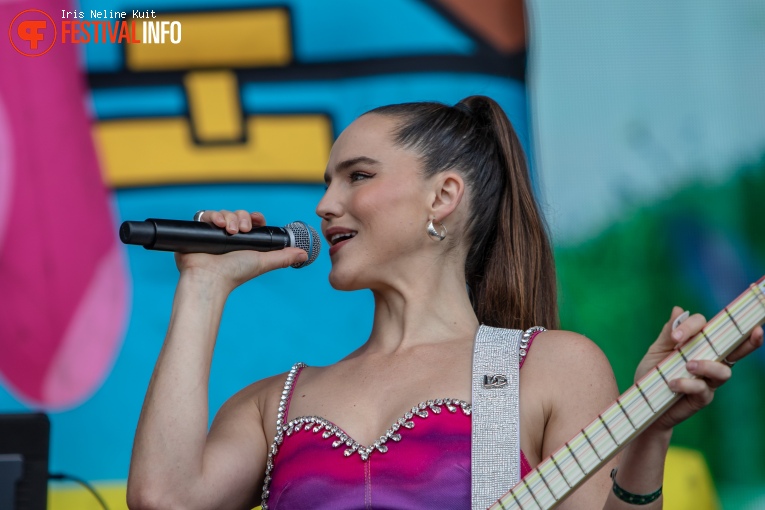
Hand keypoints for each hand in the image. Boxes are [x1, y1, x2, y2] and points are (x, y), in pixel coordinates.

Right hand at [174, 210, 307, 290]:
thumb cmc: (235, 273)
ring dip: (229, 217)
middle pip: (237, 215)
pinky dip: (213, 216)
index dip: (254, 218)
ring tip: (230, 230)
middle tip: (242, 230)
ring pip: (223, 213)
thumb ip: (282, 257)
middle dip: (242, 218)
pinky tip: (218, 224)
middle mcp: (227, 236)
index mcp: (243, 241)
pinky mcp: (197, 231)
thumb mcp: (262, 262)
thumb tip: (304, 254)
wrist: (209, 279)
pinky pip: (206, 215)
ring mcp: (212, 233)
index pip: (250, 221)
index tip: (258, 220)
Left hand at [635, 306, 763, 432]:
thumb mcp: (657, 350)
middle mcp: (710, 360)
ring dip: (707, 366)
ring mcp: (709, 379)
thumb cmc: (652, 372)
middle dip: (750, 340)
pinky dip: (687, 384)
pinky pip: (703, 388)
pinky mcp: (703, 397)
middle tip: (757, 330)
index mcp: (700, 344)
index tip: (675, 337)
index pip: (708, 327)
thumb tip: (678, 310)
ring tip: (688, 366)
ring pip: (724, 371)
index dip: (694, 326)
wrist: (644, 400)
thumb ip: (669, 333)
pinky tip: (673, 384)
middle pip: (736, 348)